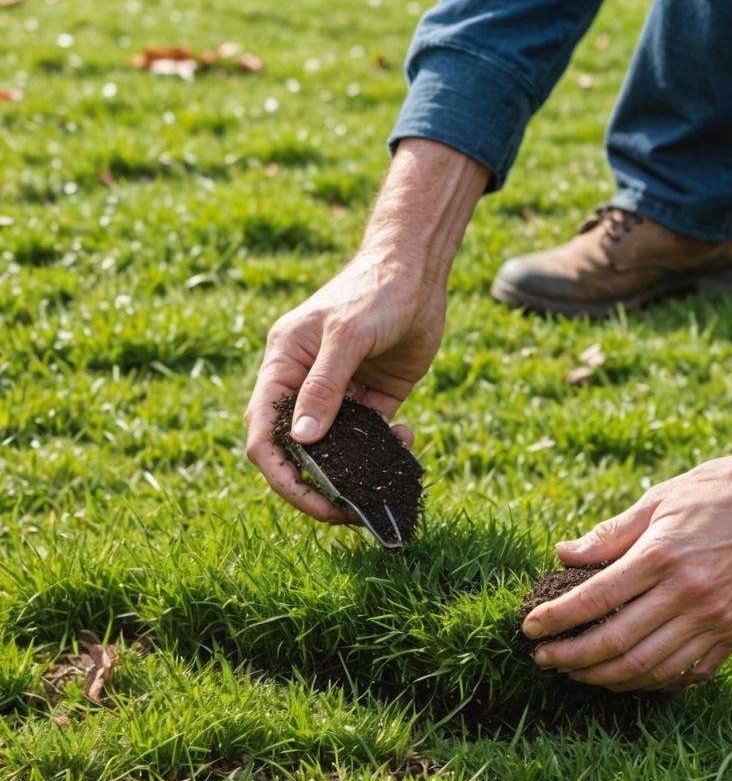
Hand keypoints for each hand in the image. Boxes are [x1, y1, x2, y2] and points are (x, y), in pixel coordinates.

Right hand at [244, 253, 441, 520]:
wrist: (417, 269)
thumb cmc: (373, 291)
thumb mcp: (345, 336)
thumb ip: (324, 386)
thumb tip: (302, 439)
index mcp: (282, 367)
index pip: (264, 432)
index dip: (281, 473)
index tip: (310, 501)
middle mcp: (306, 384)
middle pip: (298, 450)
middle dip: (318, 485)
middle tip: (350, 511)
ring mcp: (341, 393)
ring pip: (338, 449)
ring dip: (357, 472)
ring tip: (382, 488)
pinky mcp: (375, 397)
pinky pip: (374, 437)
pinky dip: (388, 448)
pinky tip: (408, 440)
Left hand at [521, 368, 731, 691]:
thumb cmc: (718, 490)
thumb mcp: (658, 500)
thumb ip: (610, 534)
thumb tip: (562, 554)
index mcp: (663, 556)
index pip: (595, 600)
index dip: (556, 620)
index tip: (530, 628)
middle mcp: (690, 593)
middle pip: (616, 643)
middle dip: (571, 657)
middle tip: (543, 659)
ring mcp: (717, 619)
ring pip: (648, 667)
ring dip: (603, 677)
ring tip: (576, 672)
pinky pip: (686, 673)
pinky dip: (650, 682)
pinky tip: (625, 676)